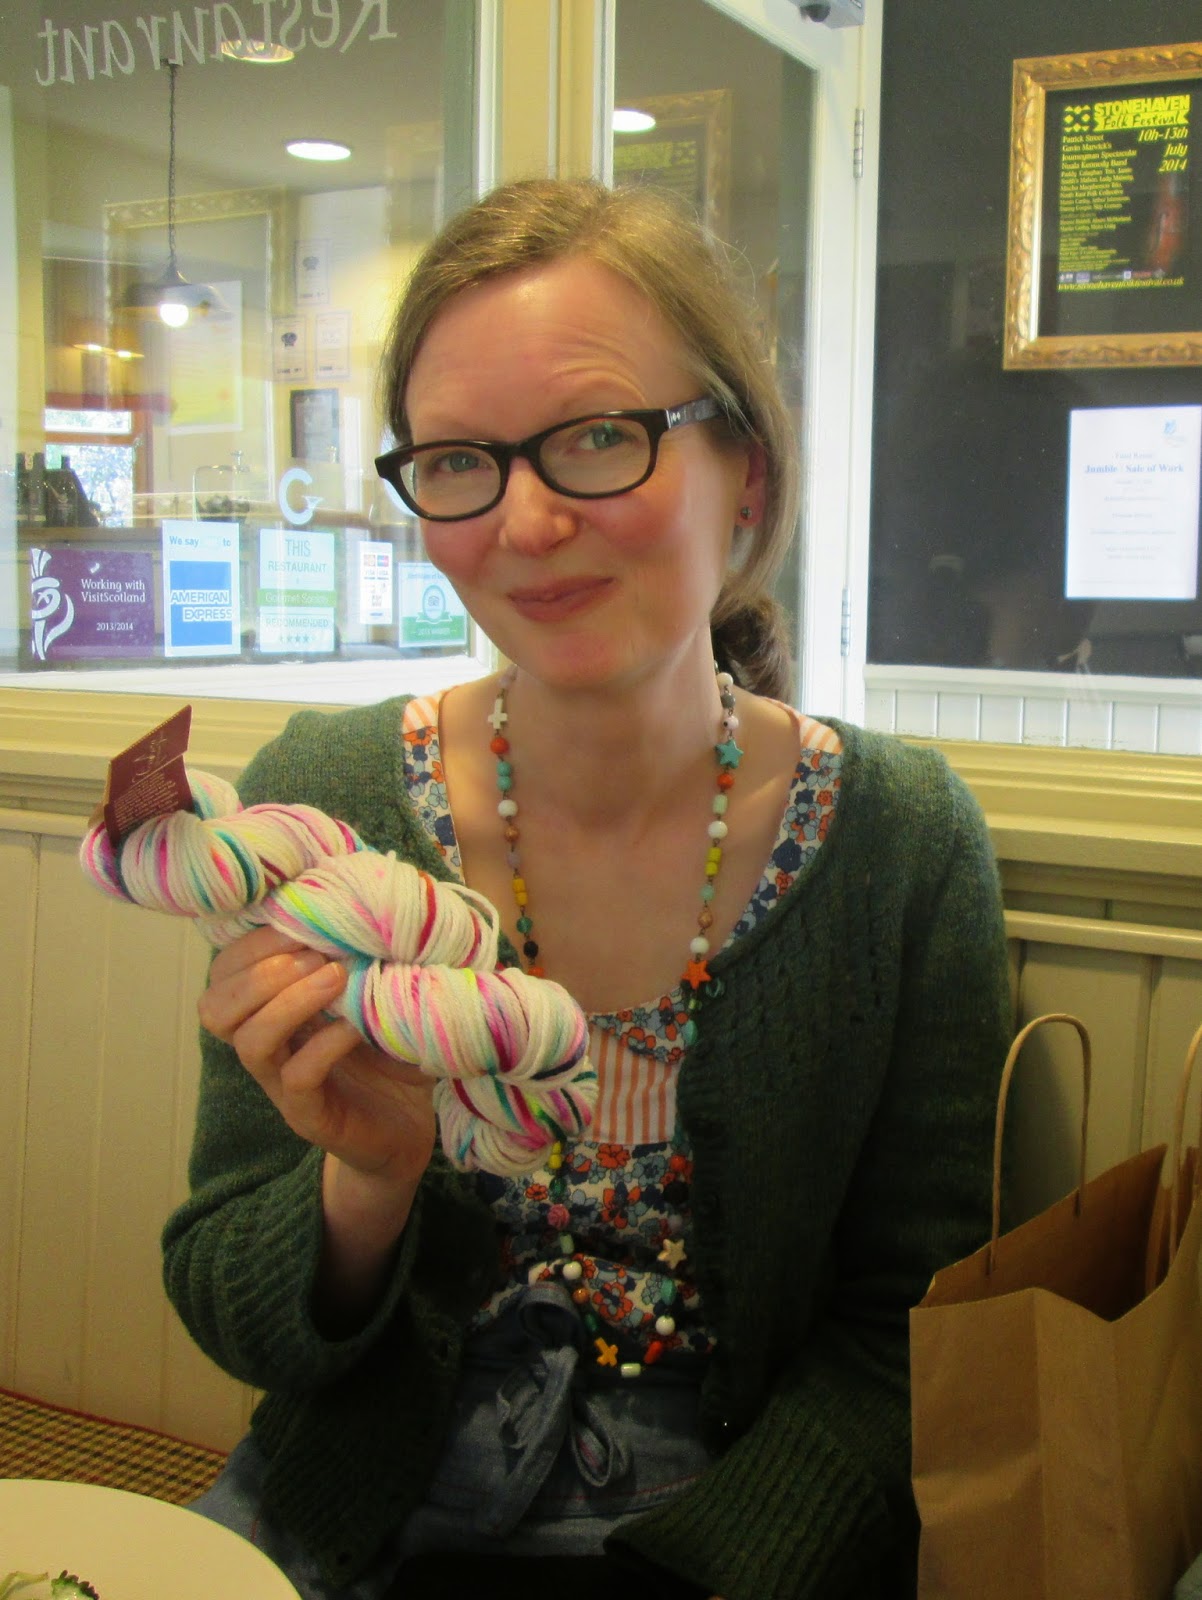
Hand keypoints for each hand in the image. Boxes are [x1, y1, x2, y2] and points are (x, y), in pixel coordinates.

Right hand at [198, 926, 436, 1187]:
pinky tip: (354, 1027)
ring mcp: (283, 1085)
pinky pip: (297, 1077)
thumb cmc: (387, 1049)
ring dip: (289, 1000)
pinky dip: (324, 1045)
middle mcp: (267, 1047)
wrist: (411, 1125)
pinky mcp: (311, 1116)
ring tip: (336, 977)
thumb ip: (356, 951)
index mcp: (269, 1009)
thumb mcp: (371, 990)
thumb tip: (362, 895)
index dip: (255, 940)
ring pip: (250, 1042)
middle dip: (261, 969)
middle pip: (215, 1007)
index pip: (224, 970)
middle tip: (316, 953)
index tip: (304, 916)